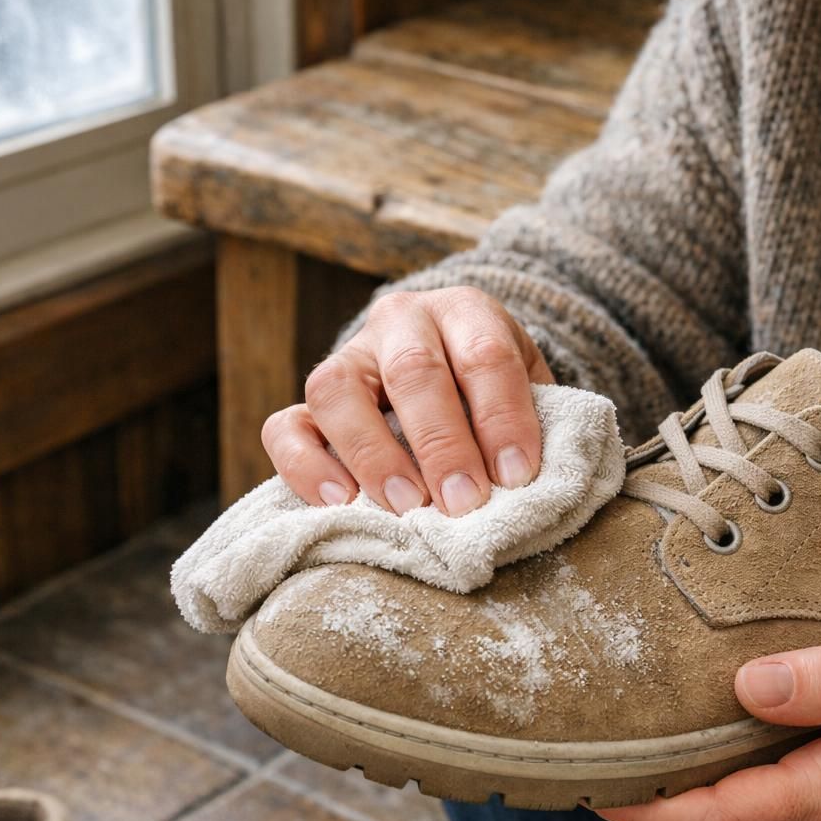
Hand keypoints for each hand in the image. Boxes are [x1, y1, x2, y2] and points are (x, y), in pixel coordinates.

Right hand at [262, 287, 554, 515]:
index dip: (502, 417)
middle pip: (413, 370)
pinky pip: (285, 426)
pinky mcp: (307, 402)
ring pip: (337, 390)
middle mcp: (400, 323)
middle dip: (442, 443)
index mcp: (466, 312)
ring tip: (407, 507)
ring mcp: (347, 358)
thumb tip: (535, 486)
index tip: (516, 475)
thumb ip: (535, 423)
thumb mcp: (530, 391)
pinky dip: (307, 466)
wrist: (450, 374)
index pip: (485, 354)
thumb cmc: (498, 395)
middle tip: (464, 502)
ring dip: (373, 454)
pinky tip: (342, 504)